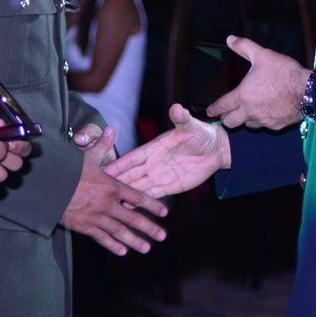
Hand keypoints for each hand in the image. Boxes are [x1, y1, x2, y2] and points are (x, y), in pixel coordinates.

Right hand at [59, 125, 167, 255]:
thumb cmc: (67, 169)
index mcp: (111, 185)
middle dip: (149, 228)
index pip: (137, 197)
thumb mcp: (87, 156)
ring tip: (146, 248)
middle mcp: (107, 203)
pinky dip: (113, 245)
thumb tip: (111, 128)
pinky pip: (102, 238)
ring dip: (134, 241)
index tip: (164, 212)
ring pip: (120, 232)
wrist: (46, 187)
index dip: (152, 205)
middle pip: (133, 218)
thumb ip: (102, 145)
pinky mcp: (84, 226)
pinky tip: (122, 251)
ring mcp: (96, 217)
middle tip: (162, 236)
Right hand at [105, 104, 229, 198]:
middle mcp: (153, 163)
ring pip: (138, 187)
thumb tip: (176, 108)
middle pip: (130, 175)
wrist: (216, 150)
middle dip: (115, 183)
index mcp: (153, 148)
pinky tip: (129, 208)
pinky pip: (153, 196)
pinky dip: (141, 202)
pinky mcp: (170, 186)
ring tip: (109, 205)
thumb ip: (181, 119)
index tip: (103, 171)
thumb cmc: (201, 134)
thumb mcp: (191, 126)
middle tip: (98, 193)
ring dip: (125, 195)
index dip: (117, 165)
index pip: (131, 158)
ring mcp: (160, 176)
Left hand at [205, 35, 310, 129]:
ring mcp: (263, 121)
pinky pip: (264, 125)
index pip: (222, 106)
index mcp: (243, 95)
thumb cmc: (284, 73)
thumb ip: (244, 47)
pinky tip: (267, 112)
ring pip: (248, 125)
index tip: (209, 112)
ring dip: (245, 119)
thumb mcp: (262, 55)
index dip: (214, 109)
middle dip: (227, 118)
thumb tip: (230, 39)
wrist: (308, 91)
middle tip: (227, 114)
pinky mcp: (276, 126)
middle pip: (231, 122)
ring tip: (248, 112)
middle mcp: (250, 112)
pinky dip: (262, 120)